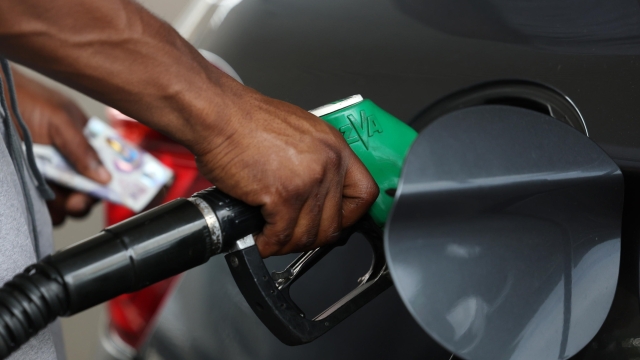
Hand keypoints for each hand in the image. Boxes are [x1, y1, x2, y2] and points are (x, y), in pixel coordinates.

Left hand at [11, 69, 110, 224]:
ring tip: (51, 198)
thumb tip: (105, 177)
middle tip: (76, 201)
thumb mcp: (59, 119)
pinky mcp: (28, 187)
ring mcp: (49, 176)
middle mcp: (70, 162)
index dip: (112, 183)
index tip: (110, 192)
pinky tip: (36, 196)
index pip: (107, 169)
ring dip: (62, 207)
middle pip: (88, 193)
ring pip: (66, 205)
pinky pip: (43, 207)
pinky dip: (44, 209)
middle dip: (85, 200)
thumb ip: (82, 147)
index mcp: (85, 144)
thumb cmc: (24, 99)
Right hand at [192, 85, 378, 256]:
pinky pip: (280, 236)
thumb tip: (315, 193)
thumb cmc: (247, 120)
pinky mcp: (283, 195)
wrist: (219, 114)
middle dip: (309, 238)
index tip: (334, 223)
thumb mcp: (298, 133)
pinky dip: (267, 244)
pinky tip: (257, 236)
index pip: (364, 194)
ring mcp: (308, 180)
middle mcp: (328, 163)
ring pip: (307, 235)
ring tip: (270, 238)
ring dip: (285, 244)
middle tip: (291, 236)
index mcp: (335, 147)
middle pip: (334, 224)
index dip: (349, 217)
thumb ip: (314, 161)